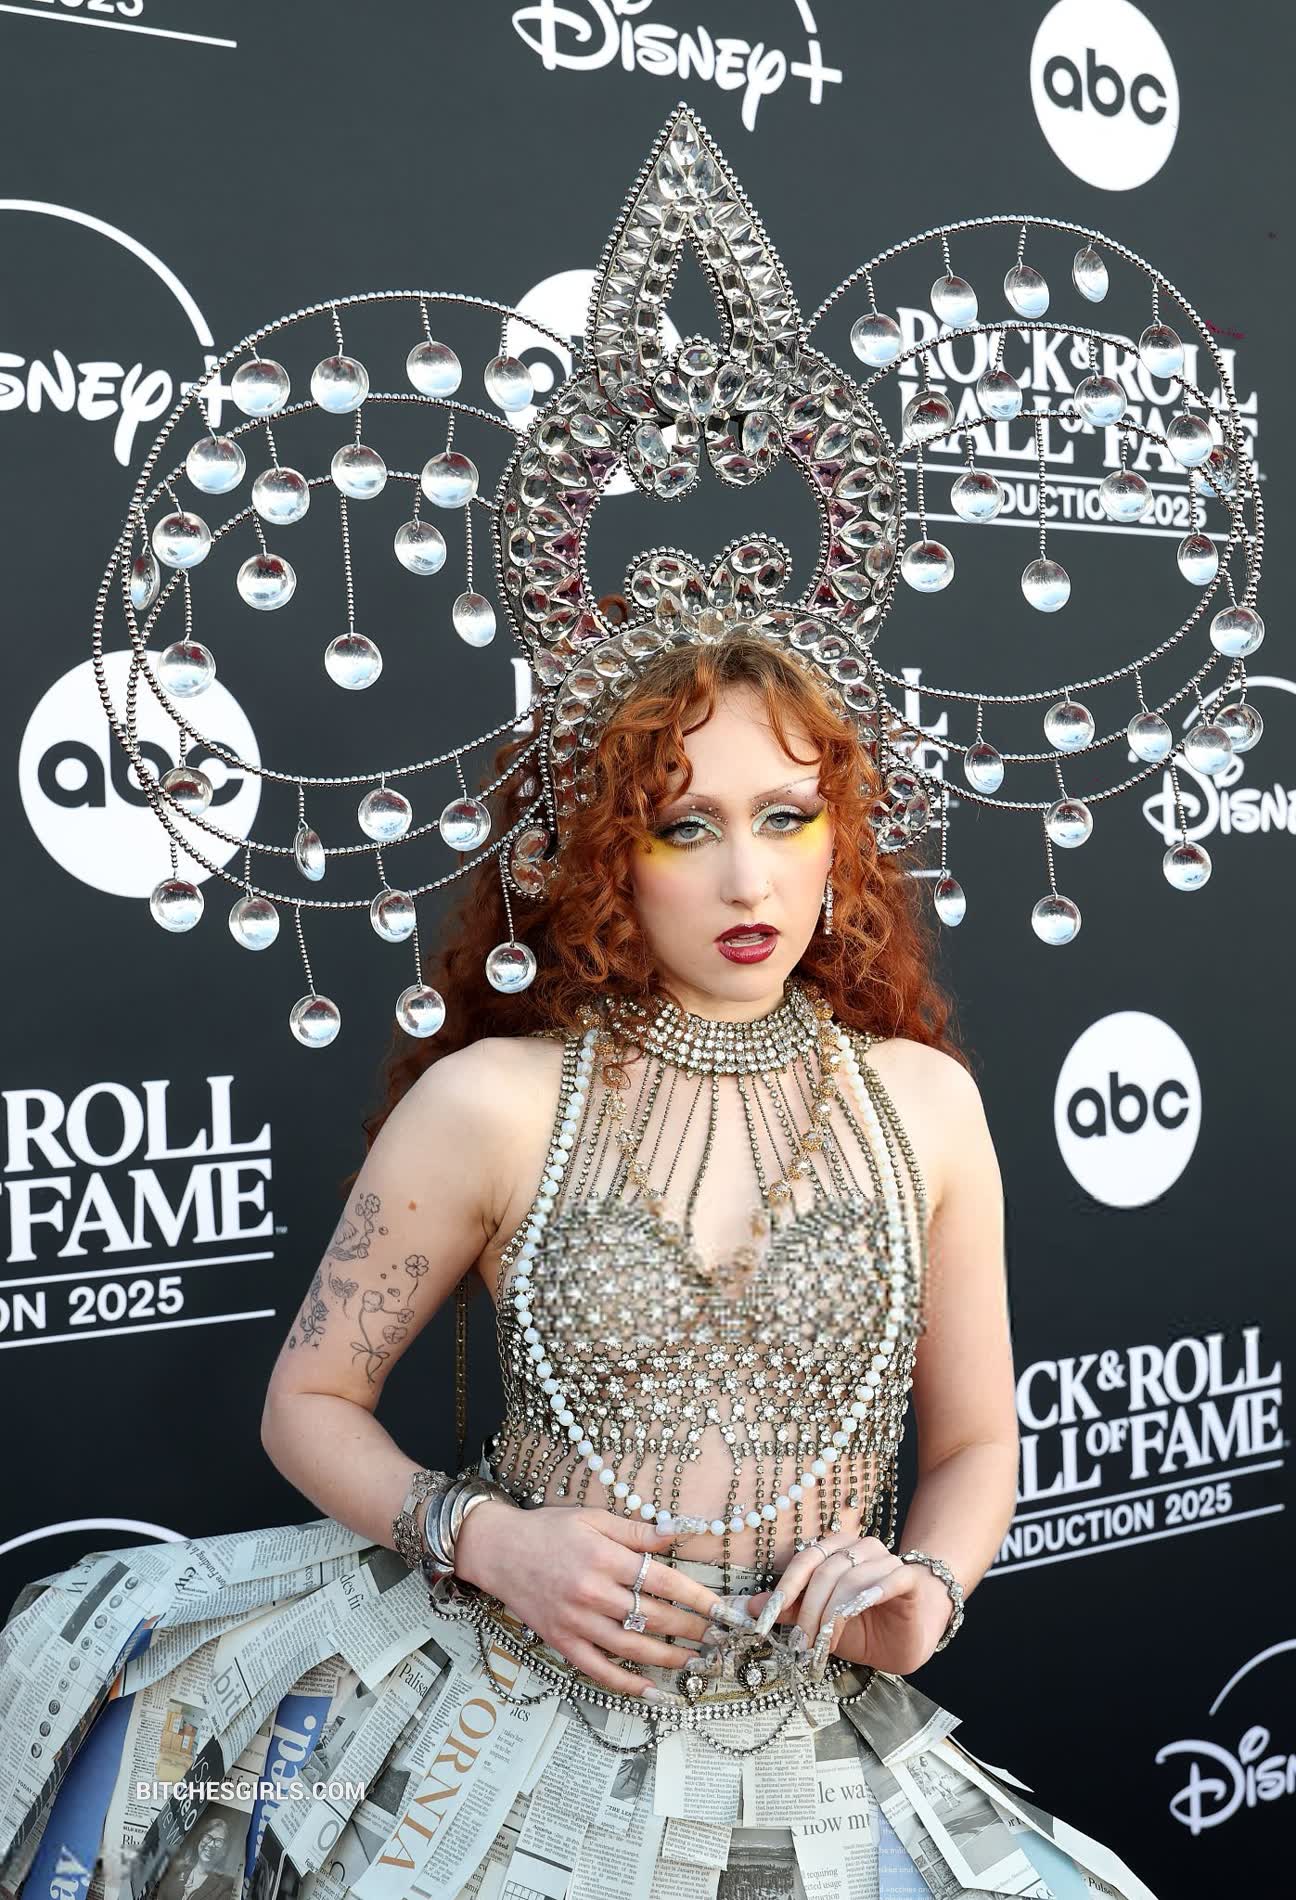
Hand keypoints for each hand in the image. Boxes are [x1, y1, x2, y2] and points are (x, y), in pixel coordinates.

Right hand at [453, 1499, 739, 1696]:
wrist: (497, 1549)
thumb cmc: (548, 1530)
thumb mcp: (593, 1518)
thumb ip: (636, 1530)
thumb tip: (677, 1532)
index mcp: (605, 1557)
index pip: (664, 1582)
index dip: (699, 1599)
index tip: (724, 1611)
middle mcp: (593, 1592)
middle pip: (654, 1617)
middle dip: (693, 1630)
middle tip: (719, 1639)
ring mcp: (576, 1621)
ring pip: (632, 1647)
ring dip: (668, 1658)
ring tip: (695, 1661)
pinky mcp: (561, 1642)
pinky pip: (598, 1670)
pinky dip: (626, 1685)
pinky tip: (651, 1692)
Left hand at [743, 1532, 953, 1675]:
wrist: (904, 1640)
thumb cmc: (860, 1627)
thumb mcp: (819, 1621)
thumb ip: (789, 1610)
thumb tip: (750, 1607)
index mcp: (836, 1549)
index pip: (805, 1559)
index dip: (785, 1587)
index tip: (765, 1618)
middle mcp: (860, 1547)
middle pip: (825, 1571)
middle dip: (808, 1611)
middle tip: (801, 1645)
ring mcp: (887, 1560)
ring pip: (852, 1578)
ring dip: (833, 1615)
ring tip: (824, 1646)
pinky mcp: (909, 1578)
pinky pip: (891, 1579)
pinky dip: (872, 1593)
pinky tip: (857, 1611)